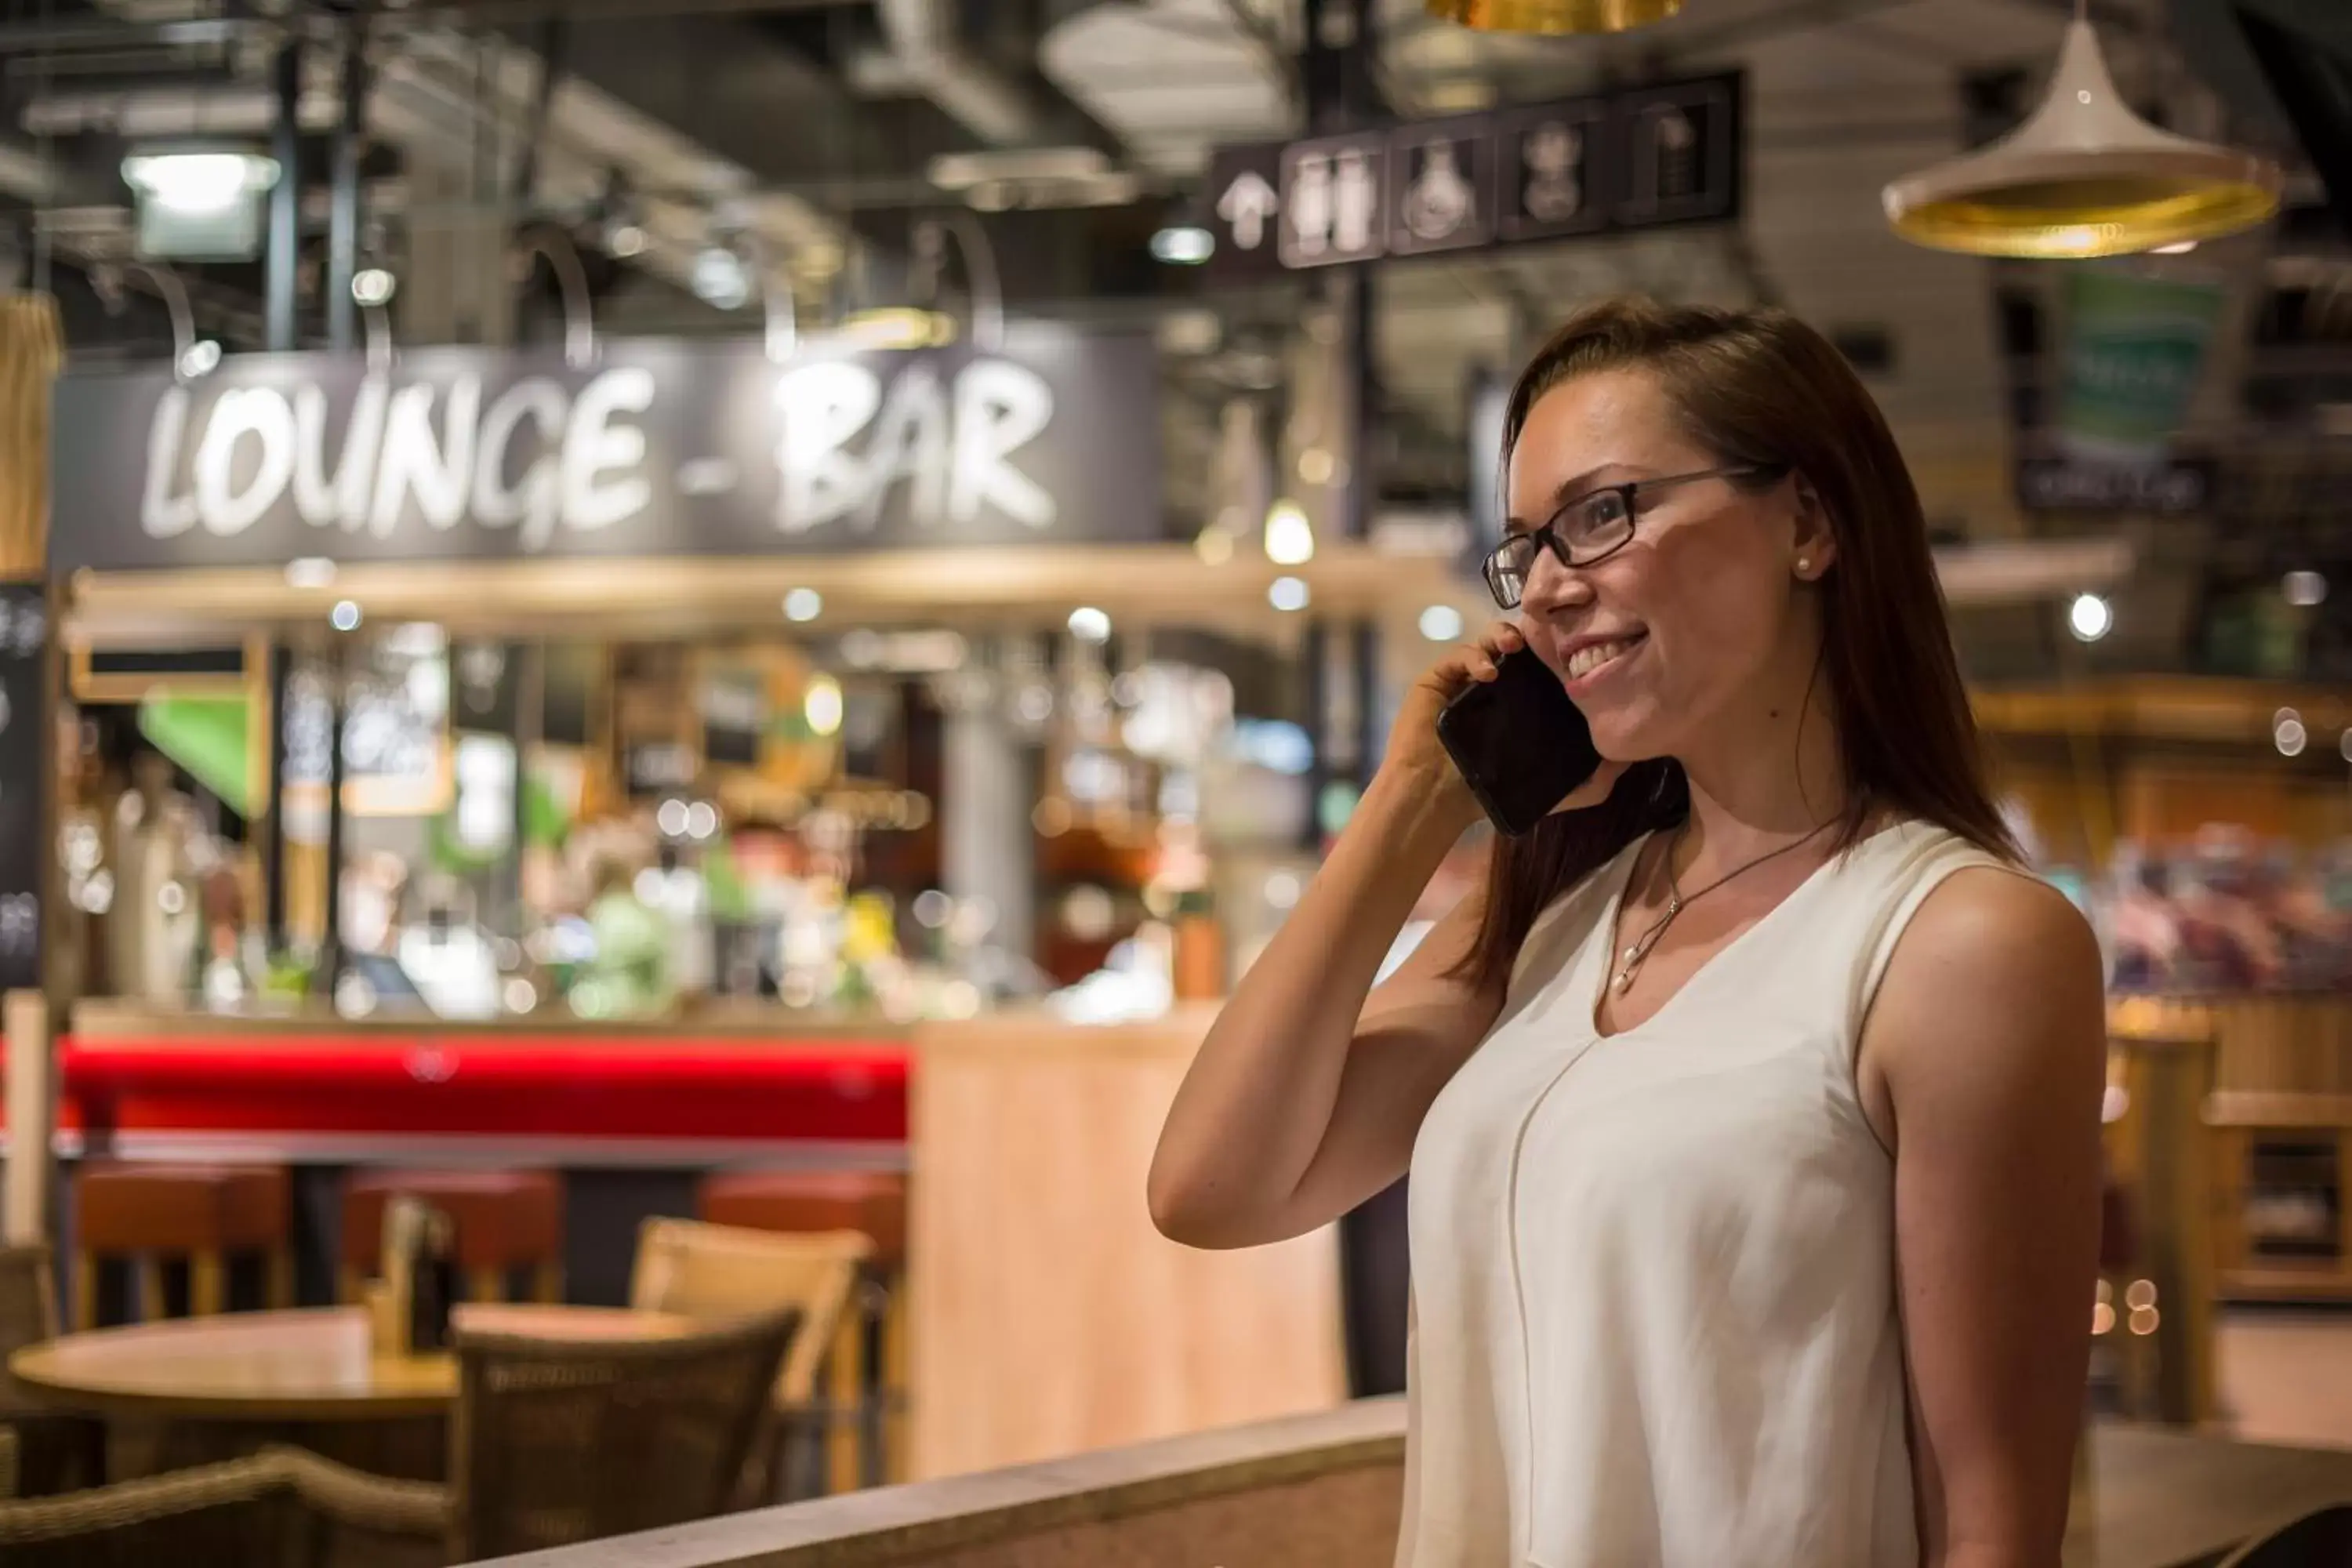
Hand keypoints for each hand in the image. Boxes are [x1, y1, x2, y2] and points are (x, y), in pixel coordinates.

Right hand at [1380, 619, 1625, 830]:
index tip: (1583, 650)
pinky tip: (1489, 672)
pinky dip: (1476, 656)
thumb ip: (1594, 782)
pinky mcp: (1441, 677)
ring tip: (1516, 646)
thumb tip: (1630, 758)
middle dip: (1537, 634)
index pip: (1550, 665)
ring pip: (1491, 639)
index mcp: (1529, 702)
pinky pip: (1460, 653)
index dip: (1565, 651)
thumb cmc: (1492, 794)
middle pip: (1523, 644)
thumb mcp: (1557, 792)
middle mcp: (1503, 684)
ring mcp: (1470, 677)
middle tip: (1549, 638)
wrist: (1438, 799)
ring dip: (1505, 634)